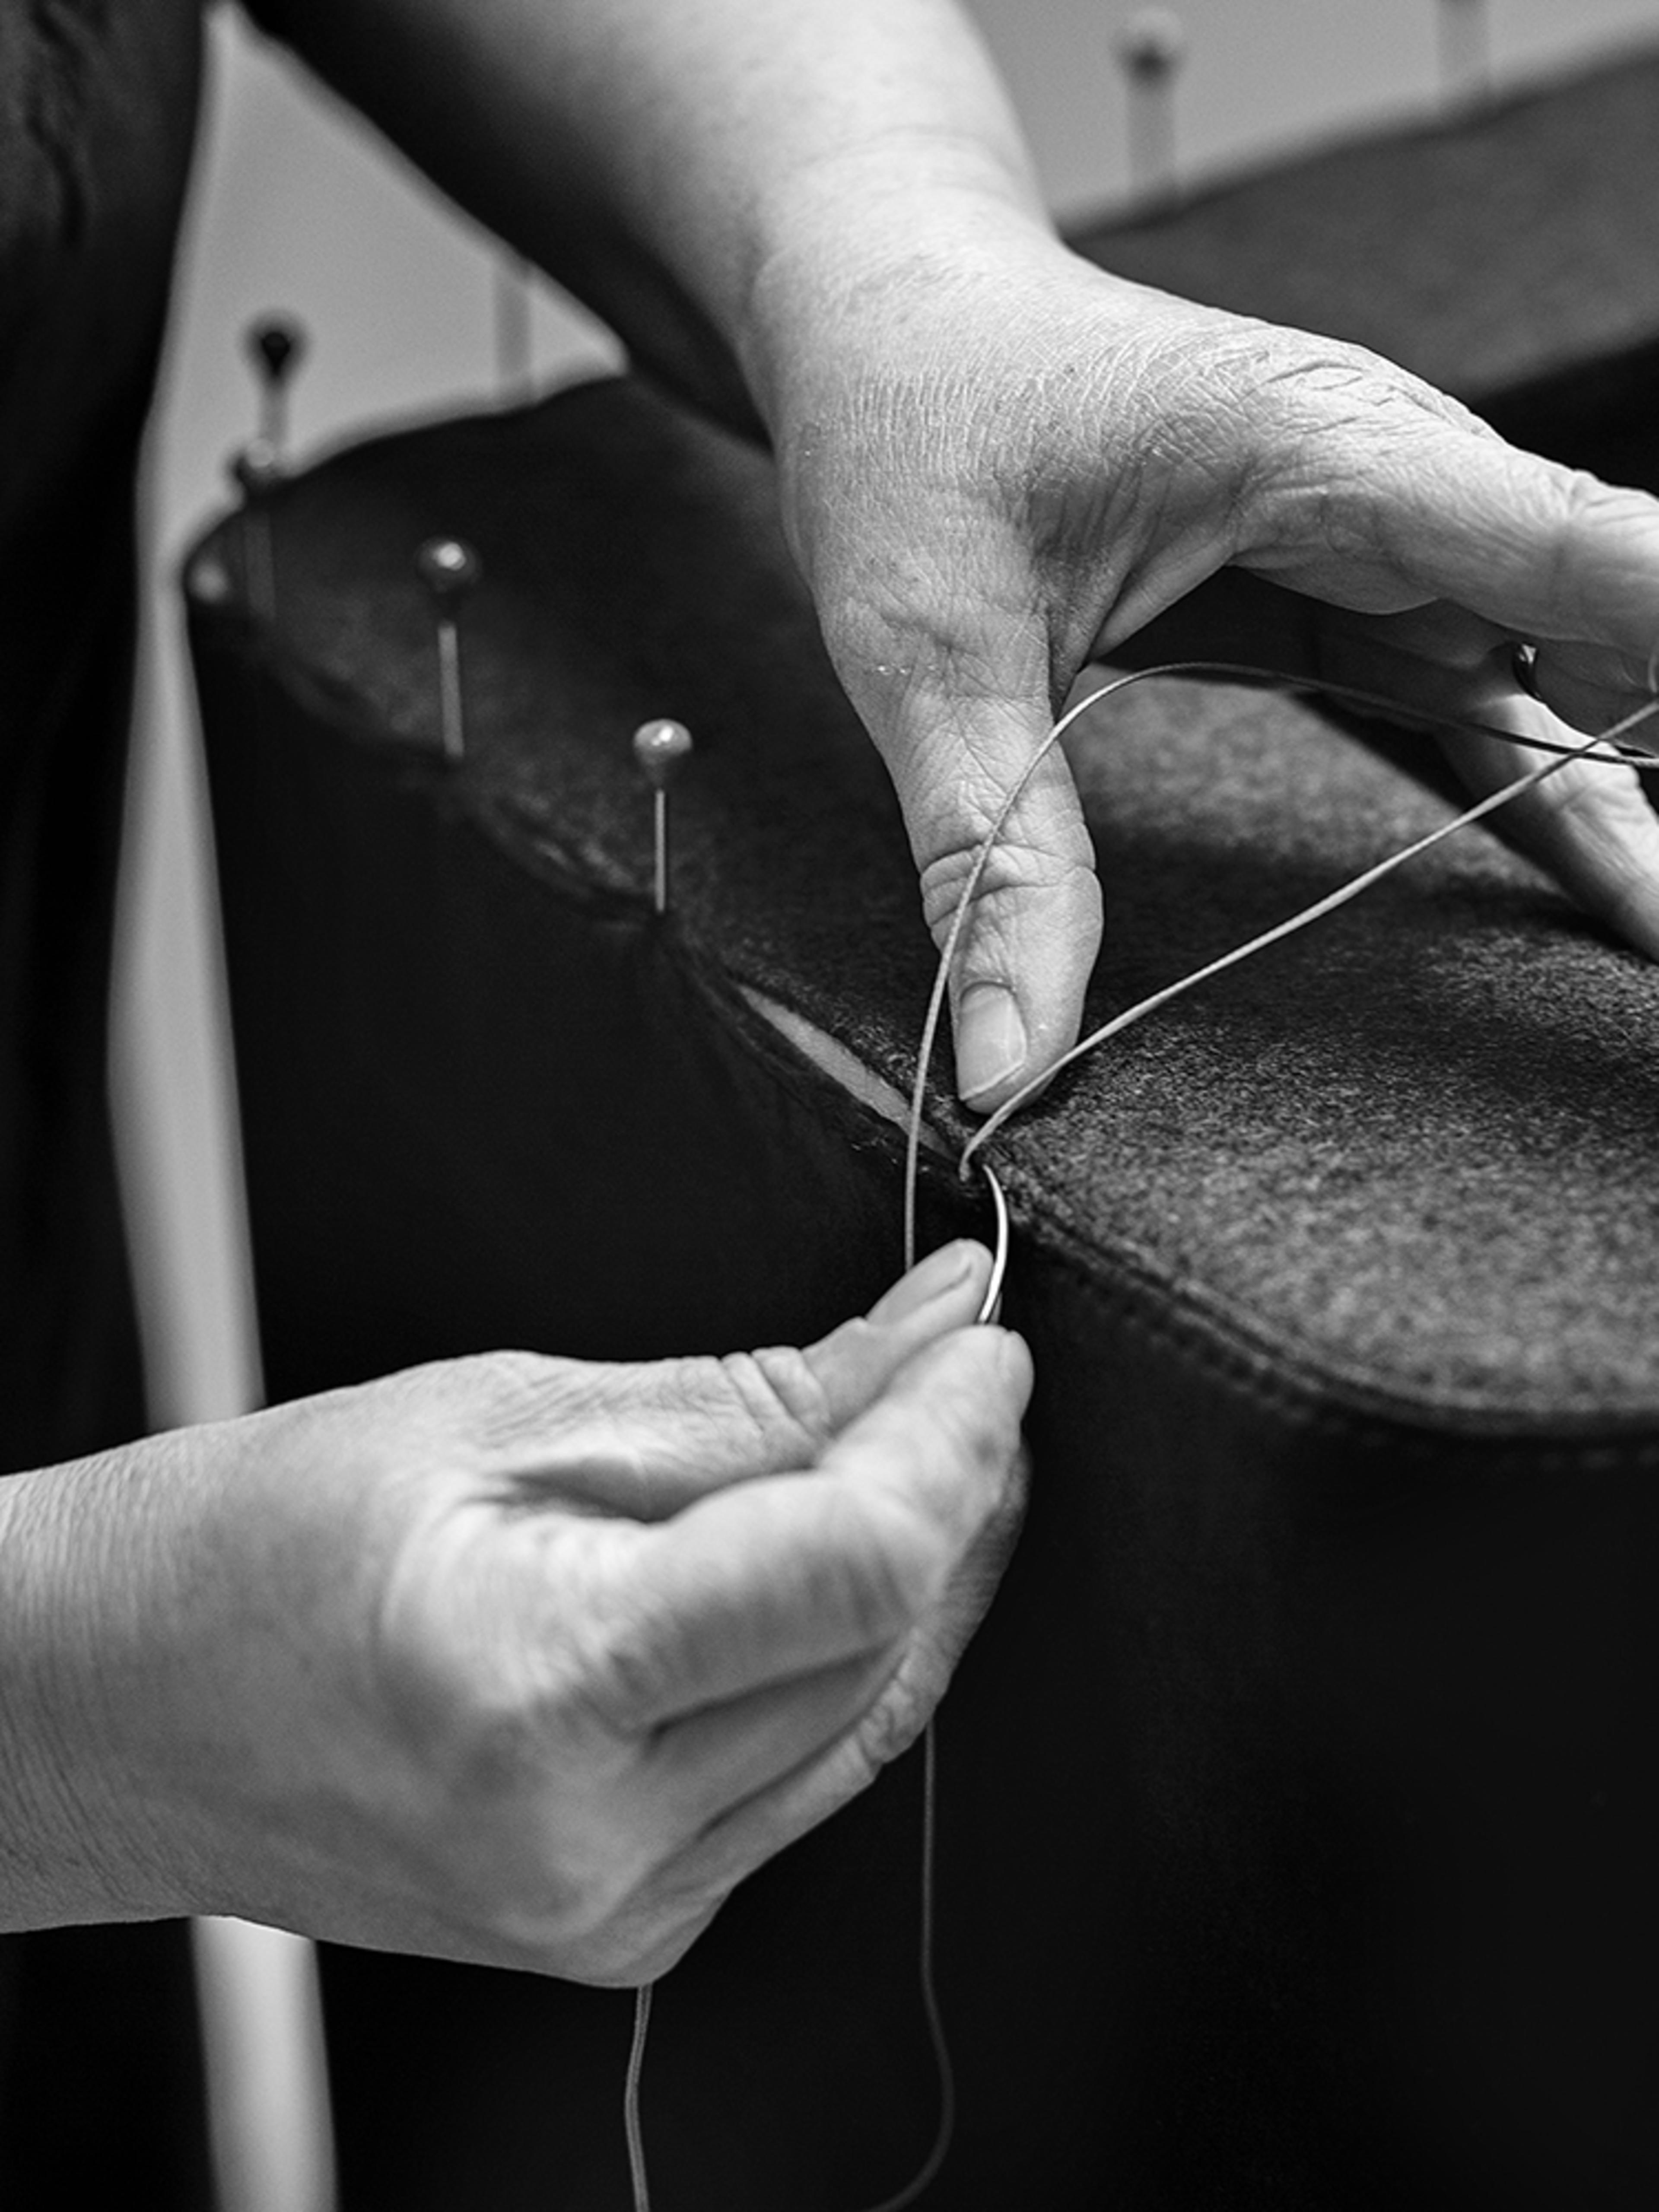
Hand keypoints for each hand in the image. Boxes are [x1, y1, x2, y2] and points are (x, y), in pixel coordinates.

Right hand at [1, 1243, 1026, 1983]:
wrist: (118, 1710)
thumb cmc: (265, 1537)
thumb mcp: (502, 1414)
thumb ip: (744, 1401)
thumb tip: (921, 1334)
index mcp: (538, 1688)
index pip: (849, 1562)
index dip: (949, 1436)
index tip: (982, 1339)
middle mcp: (588, 1841)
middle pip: (878, 1639)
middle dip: (951, 1485)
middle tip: (960, 1366)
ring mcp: (610, 1912)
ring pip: (866, 1714)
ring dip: (923, 1569)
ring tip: (931, 1442)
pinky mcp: (623, 1929)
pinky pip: (804, 1776)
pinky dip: (851, 1655)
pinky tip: (855, 1558)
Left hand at [754, 222, 1658, 1106]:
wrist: (893, 318)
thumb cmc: (911, 424)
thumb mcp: (926, 647)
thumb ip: (990, 857)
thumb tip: (1008, 1065)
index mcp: (1325, 451)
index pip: (1577, 549)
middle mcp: (1391, 479)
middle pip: (1605, 617)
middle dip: (1647, 766)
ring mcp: (1380, 532)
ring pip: (1552, 671)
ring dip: (1612, 796)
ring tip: (1647, 929)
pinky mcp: (1346, 583)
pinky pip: (1473, 689)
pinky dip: (1531, 780)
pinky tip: (1591, 873)